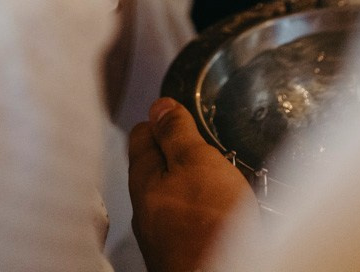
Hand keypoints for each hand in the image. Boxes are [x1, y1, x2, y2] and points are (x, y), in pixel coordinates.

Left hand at [129, 98, 257, 271]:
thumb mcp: (196, 161)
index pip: (142, 133)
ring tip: (217, 182)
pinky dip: (199, 212)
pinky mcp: (178, 254)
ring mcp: (159, 235)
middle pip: (156, 166)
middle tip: (206, 148)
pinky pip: (185, 222)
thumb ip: (176, 131)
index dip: (163, 120)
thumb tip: (159, 105)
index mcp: (143, 178)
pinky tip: (217, 215)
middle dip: (179, 154)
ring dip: (191, 185)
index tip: (182, 116)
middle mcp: (144, 208)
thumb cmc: (208, 225)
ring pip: (171, 196)